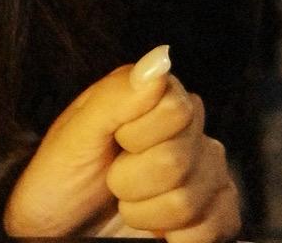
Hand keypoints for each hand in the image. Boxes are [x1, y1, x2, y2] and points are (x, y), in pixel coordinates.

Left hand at [5, 49, 240, 240]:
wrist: (61, 229)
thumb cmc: (63, 176)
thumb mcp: (78, 131)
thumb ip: (118, 95)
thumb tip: (159, 57)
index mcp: (154, 95)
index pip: (176, 109)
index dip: (137, 136)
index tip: (114, 141)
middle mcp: (187, 128)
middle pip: (179, 159)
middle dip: (133, 181)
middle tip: (113, 181)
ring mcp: (206, 171)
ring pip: (191, 199)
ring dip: (148, 214)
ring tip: (129, 206)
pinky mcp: (217, 213)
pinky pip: (220, 226)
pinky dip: (180, 238)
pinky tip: (160, 231)